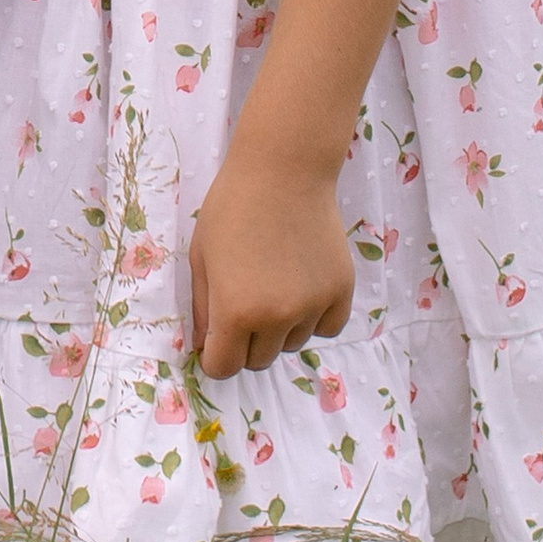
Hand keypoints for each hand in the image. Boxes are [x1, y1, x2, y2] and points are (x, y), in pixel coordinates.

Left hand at [189, 148, 355, 378]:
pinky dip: (313, 318)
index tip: (216, 341)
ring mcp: (313, 306)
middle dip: (246, 342)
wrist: (282, 172)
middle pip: (258, 360)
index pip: (224, 368)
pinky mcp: (341, 293)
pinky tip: (301, 287)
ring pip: (293, 344)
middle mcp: (277, 318)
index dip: (215, 357)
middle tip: (244, 304)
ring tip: (273, 284)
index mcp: (236, 311)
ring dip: (280, 329)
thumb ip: (202, 308)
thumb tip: (205, 346)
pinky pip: (326, 328)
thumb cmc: (231, 209)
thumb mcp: (201, 258)